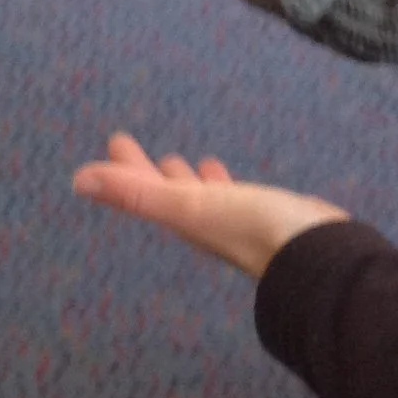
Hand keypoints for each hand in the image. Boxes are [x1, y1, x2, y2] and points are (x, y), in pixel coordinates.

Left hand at [72, 133, 348, 277]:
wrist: (320, 257)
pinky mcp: (268, 218)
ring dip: (187, 181)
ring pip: (202, 198)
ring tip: (179, 162)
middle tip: (130, 147)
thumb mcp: (192, 206)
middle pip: (168, 194)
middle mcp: (207, 225)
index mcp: (186, 221)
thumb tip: (78, 180)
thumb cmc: (256, 229)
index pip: (146, 191)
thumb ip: (139, 194)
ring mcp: (238, 224)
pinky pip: (235, 199)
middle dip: (149, 173)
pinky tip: (233, 182)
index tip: (115, 140)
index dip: (127, 168)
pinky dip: (225, 186)